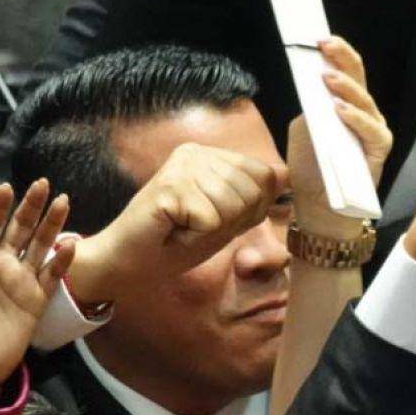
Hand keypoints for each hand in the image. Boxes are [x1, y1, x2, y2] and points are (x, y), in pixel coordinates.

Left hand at [0, 179, 72, 401]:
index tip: (6, 187)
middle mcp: (2, 266)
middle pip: (20, 229)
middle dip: (30, 206)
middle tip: (42, 183)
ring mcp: (22, 281)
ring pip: (40, 245)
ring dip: (51, 225)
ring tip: (62, 201)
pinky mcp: (37, 300)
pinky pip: (53, 275)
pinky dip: (62, 260)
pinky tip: (69, 243)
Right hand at [84, 143, 285, 296]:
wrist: (130, 261)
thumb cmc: (176, 242)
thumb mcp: (227, 220)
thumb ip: (254, 197)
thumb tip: (285, 174)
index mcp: (212, 156)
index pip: (265, 176)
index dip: (251, 209)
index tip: (216, 220)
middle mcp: (197, 152)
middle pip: (253, 191)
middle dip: (233, 221)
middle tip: (197, 226)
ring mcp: (182, 165)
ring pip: (234, 205)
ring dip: (212, 230)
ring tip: (185, 228)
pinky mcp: (170, 184)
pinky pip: (211, 219)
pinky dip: (195, 236)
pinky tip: (174, 231)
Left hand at [290, 38, 392, 238]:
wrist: (320, 206)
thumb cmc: (313, 167)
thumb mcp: (305, 129)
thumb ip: (311, 108)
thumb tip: (311, 84)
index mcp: (347, 104)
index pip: (346, 71)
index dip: (335, 53)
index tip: (317, 38)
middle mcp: (364, 113)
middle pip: (359, 79)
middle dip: (342, 59)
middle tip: (323, 45)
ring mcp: (374, 131)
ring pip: (365, 102)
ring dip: (345, 88)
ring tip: (326, 78)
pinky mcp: (379, 151)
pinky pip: (371, 131)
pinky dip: (355, 119)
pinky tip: (340, 110)